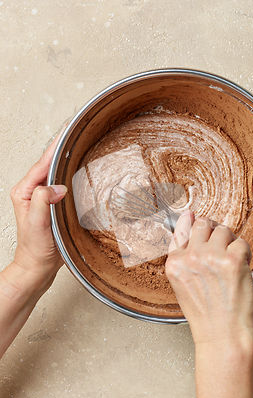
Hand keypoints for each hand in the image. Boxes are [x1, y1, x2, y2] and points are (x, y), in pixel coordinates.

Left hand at [9, 132, 66, 295]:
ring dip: (68, 158)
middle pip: (50, 163)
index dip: (56, 147)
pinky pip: (64, 183)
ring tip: (81, 143)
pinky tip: (82, 170)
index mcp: (25, 191)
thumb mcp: (37, 224)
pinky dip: (73, 174)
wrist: (38, 267)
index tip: (68, 131)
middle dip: (63, 146)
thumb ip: (43, 202)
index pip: (43, 163)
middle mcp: (34, 191)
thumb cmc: (35, 249)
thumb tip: (57, 187)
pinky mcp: (54, 204)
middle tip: (77, 130)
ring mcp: (44, 197)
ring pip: (57, 172)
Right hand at [166, 211, 252, 348]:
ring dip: (231, 243)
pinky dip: (245, 254)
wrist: (222, 334)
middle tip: (220, 249)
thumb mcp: (182, 283)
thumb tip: (189, 217)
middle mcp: (191, 257)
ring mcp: (212, 257)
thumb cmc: (206, 313)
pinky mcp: (233, 260)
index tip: (195, 222)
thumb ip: (184, 254)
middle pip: (204, 223)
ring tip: (230, 263)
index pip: (182, 229)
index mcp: (175, 263)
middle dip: (214, 233)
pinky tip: (240, 270)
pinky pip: (241, 242)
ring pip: (224, 230)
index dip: (193, 227)